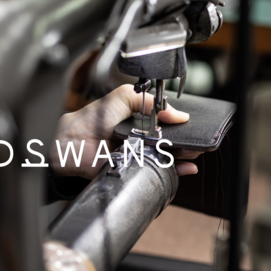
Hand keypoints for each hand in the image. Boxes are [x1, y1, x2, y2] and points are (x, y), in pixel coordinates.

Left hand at [51, 84, 200, 178]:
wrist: (74, 142)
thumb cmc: (92, 119)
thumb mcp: (124, 97)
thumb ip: (150, 101)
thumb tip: (178, 114)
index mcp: (141, 122)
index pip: (168, 126)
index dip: (182, 128)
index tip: (193, 128)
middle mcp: (143, 140)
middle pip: (172, 143)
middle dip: (188, 143)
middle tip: (196, 142)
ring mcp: (140, 157)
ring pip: (169, 159)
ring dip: (185, 157)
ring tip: (193, 153)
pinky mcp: (135, 171)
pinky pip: (157, 173)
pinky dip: (174, 173)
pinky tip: (184, 168)